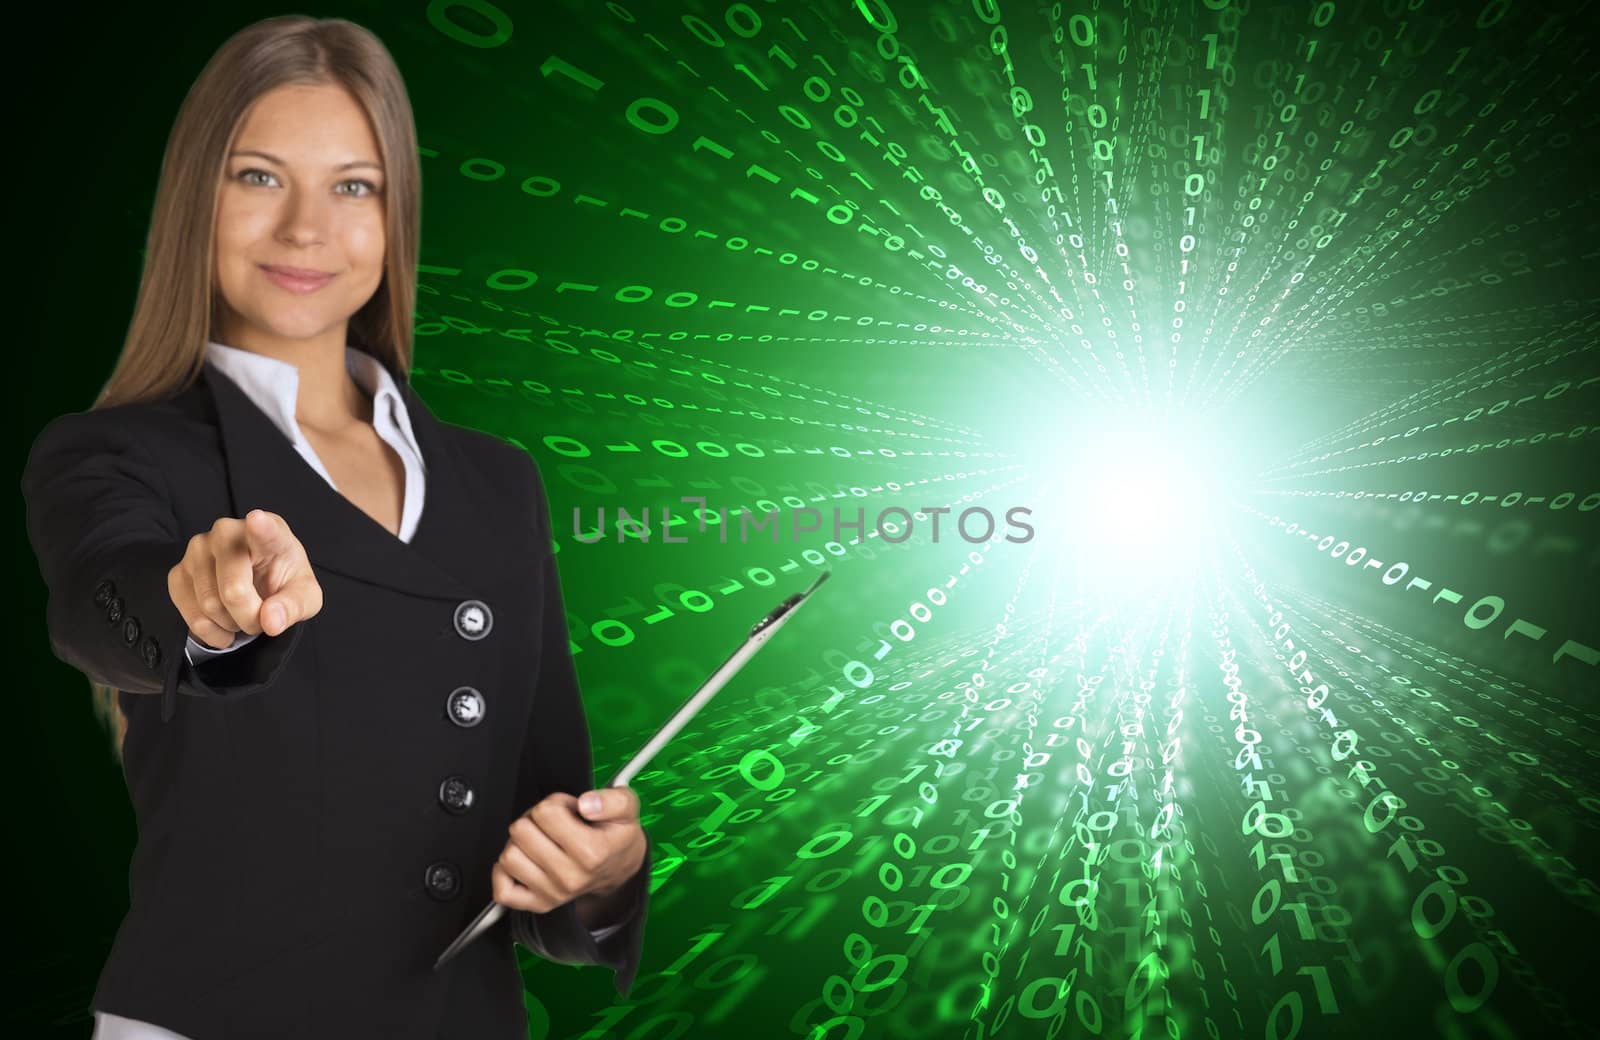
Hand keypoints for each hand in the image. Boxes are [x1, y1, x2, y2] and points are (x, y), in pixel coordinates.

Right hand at [168, 508, 322, 646]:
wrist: (258, 584)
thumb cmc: (282, 582)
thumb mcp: (304, 597)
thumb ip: (293, 607)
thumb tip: (270, 621)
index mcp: (269, 531)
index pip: (264, 530)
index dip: (261, 527)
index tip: (257, 519)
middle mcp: (227, 532)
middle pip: (233, 591)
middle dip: (250, 617)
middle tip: (262, 614)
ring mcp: (197, 549)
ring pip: (210, 606)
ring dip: (232, 624)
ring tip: (243, 612)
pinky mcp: (178, 572)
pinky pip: (192, 616)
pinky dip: (211, 631)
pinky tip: (224, 622)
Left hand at [491, 787, 647, 922]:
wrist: (618, 869)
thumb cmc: (616, 837)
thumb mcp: (627, 808)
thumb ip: (613, 800)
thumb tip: (587, 804)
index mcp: (592, 852)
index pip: (546, 812)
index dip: (556, 803)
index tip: (569, 810)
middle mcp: (570, 877)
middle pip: (521, 831)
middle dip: (535, 820)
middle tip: (553, 824)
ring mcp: (553, 893)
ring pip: (509, 856)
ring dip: (520, 843)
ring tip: (541, 840)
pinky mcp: (539, 904)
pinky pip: (503, 890)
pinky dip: (505, 873)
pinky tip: (525, 860)